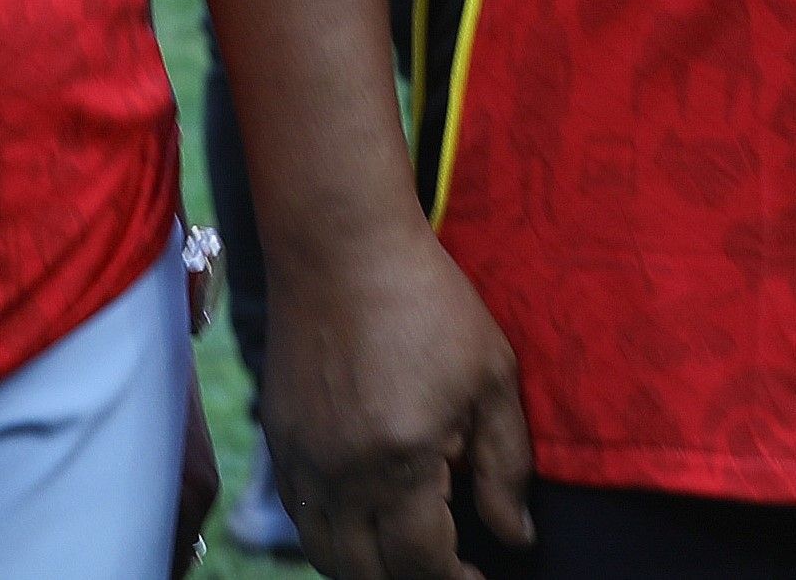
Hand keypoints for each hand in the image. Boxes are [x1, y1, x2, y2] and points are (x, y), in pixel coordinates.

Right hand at [266, 222, 533, 579]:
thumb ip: (506, 467)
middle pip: (367, 575)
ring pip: (324, 555)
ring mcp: (302, 461)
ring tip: (404, 550)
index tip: (481, 577)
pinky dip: (331, 535)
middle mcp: (342, 475)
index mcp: (401, 462)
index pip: (422, 565)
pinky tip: (365, 515)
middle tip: (447, 566)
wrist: (341, 249)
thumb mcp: (492, 378)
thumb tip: (517, 536)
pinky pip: (298, 517)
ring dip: (365, 568)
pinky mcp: (278, 441)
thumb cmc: (430, 304)